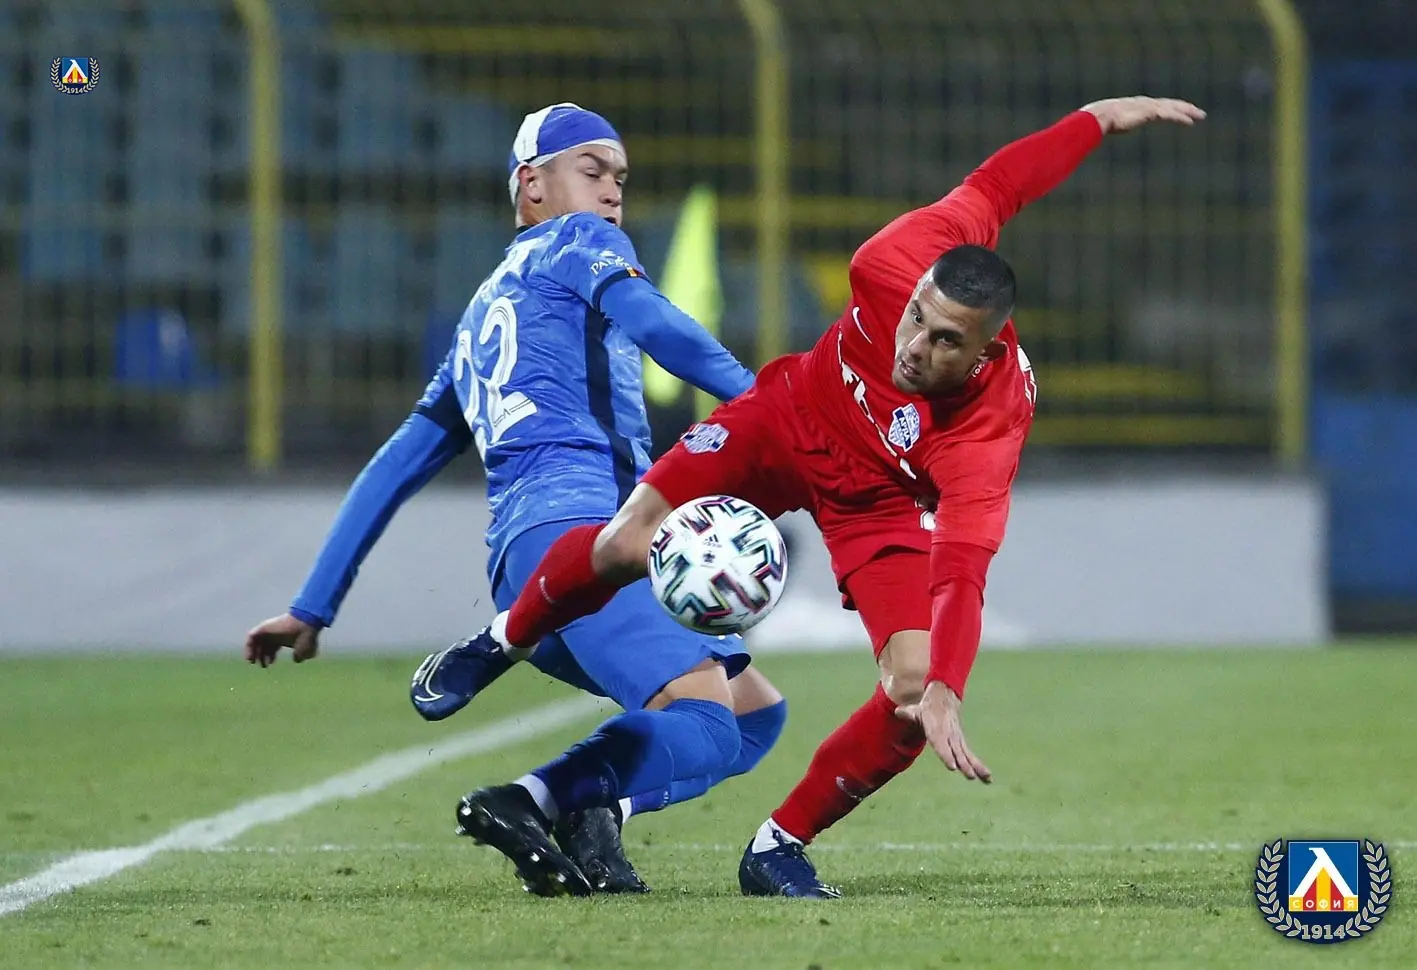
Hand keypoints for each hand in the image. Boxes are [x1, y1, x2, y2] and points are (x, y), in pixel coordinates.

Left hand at [245, 612, 319, 666]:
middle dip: (261, 656)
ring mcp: (268, 630)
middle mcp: (274, 634)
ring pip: (256, 641)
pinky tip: (250, 656)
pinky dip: (249, 646)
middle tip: (261, 665)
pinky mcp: (264, 627)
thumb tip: (296, 660)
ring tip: (252, 661)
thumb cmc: (307, 637)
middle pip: (263, 645)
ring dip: (252, 651)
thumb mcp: (305, 651)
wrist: (305, 624)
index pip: (272, 648)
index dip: (270, 656)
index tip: (270, 664)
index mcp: (283, 638)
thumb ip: (299, 656)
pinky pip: (251, 637)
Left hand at [894, 681, 991, 782]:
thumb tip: (898, 711)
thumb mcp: (916, 710)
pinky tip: (987, 778)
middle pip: (958, 753)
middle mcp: (950, 737)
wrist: (943, 698)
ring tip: (986, 779)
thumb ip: (908, 713)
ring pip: (967, 756)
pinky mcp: (961, 743)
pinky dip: (979, 766)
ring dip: (976, 767)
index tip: (952, 766)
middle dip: (964, 764)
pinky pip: (971, 756)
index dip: (947, 755)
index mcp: (938, 730)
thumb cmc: (926, 709)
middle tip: (970, 776)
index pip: (942, 745)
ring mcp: (957, 740)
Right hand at [1081, 96, 1205, 134]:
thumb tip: (1097, 132)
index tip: (1179, 110)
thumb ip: (1111, 126)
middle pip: (1170, 104)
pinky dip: (1181, 118)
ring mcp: (1148, 107)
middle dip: (1184, 107)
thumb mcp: (1107, 124)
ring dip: (1188, 112)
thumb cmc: (1098, 122)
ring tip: (1200, 116)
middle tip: (1198, 112)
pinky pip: (1170, 115)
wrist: (1098, 117)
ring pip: (1173, 108)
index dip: (1170, 107)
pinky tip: (1191, 122)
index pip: (1158, 105)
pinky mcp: (1150, 112)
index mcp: (1136, 105)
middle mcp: (1145, 103)